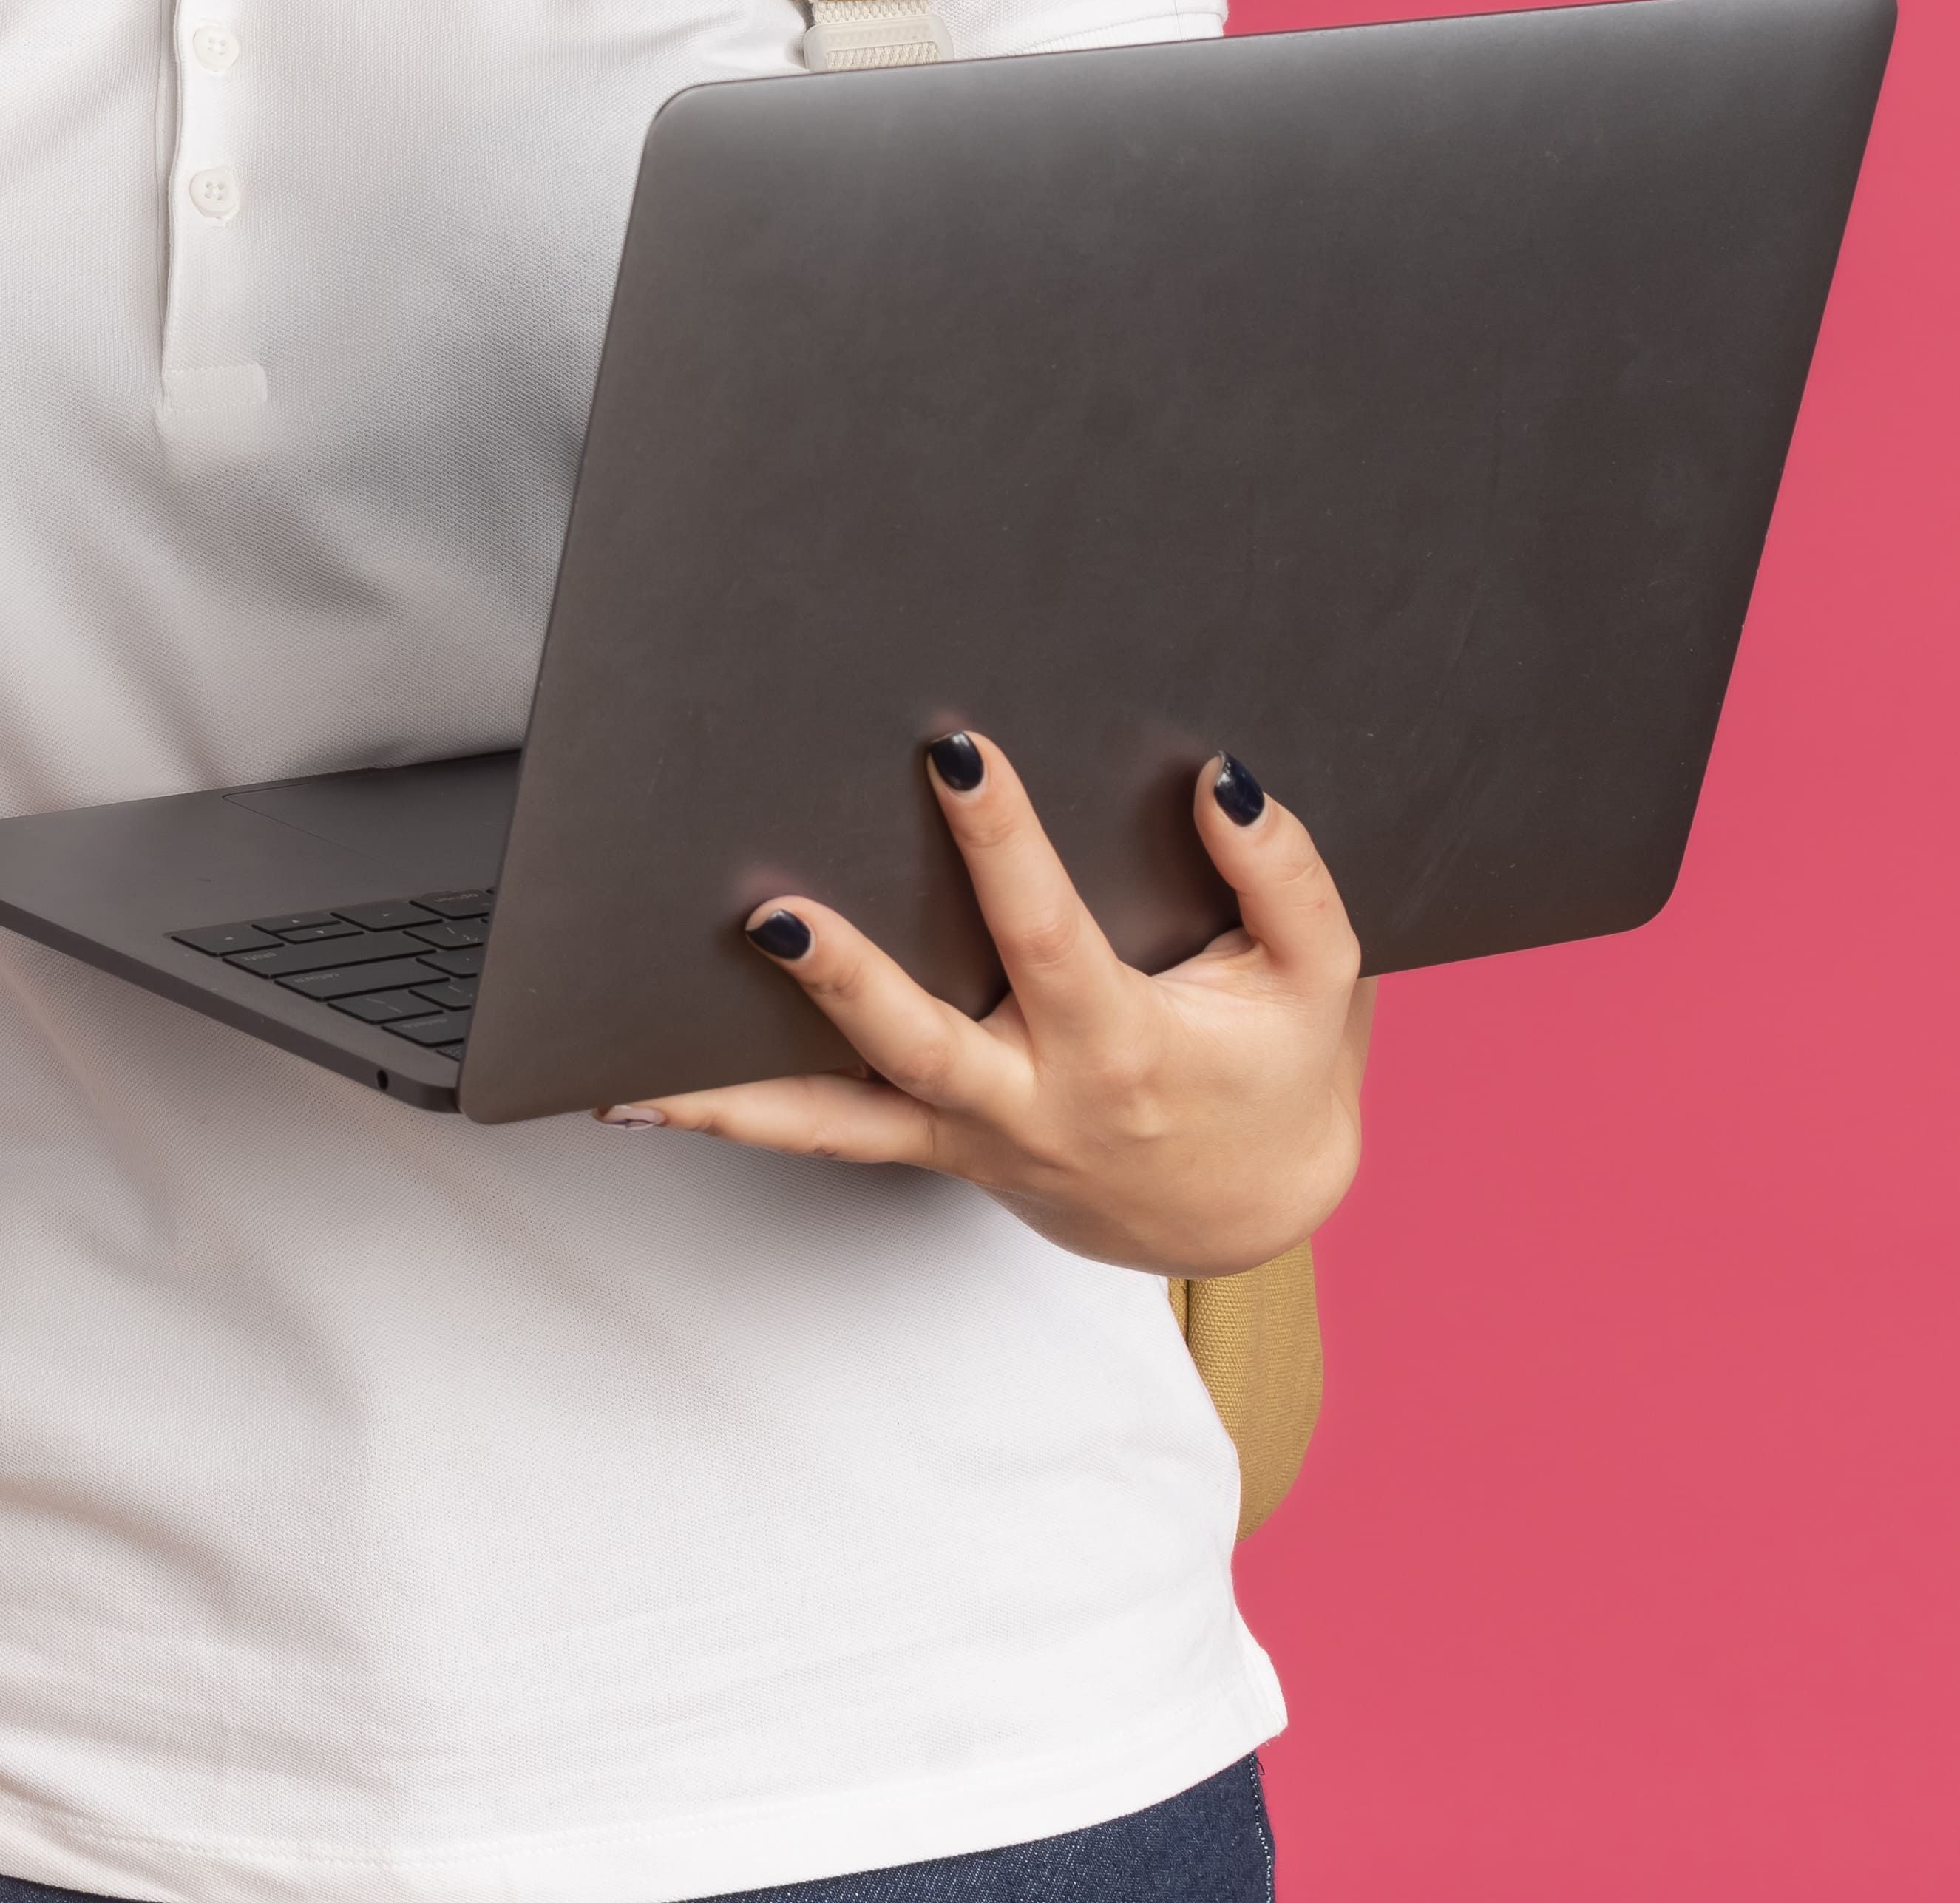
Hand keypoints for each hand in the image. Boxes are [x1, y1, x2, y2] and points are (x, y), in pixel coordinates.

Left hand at [600, 735, 1368, 1277]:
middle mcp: (1032, 1103)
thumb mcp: (1321, 977)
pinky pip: (830, 1136)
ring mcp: (973, 1136)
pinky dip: (737, 1116)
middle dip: (846, 978)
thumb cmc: (1282, 1073)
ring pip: (842, 1118)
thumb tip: (1220, 780)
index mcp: (1120, 1048)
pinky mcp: (937, 1147)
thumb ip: (1282, 876)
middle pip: (921, 1042)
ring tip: (642, 1067)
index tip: (955, 752)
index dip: (1003, 843)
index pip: (1048, 937)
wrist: (1251, 1207)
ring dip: (740, 1092)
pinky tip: (638, 1094)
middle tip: (773, 914)